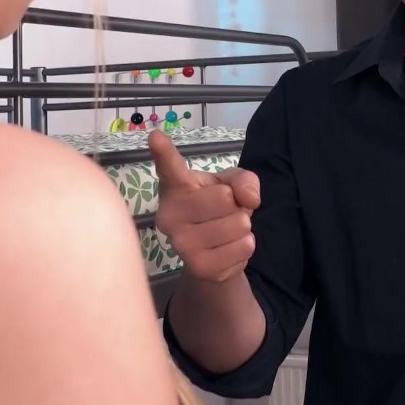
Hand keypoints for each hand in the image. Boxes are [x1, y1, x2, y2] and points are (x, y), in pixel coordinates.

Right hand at [149, 130, 260, 282]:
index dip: (164, 152)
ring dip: (243, 227)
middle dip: (236, 205)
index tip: (156, 137)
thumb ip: (244, 181)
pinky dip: (245, 246)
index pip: (170, 168)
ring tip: (226, 230)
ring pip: (239, 225)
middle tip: (223, 212)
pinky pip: (244, 247)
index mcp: (175, 187)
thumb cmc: (218, 208)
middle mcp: (169, 215)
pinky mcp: (198, 267)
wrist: (213, 252)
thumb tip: (248, 198)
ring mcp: (180, 244)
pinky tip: (227, 249)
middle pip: (225, 199)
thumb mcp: (232, 184)